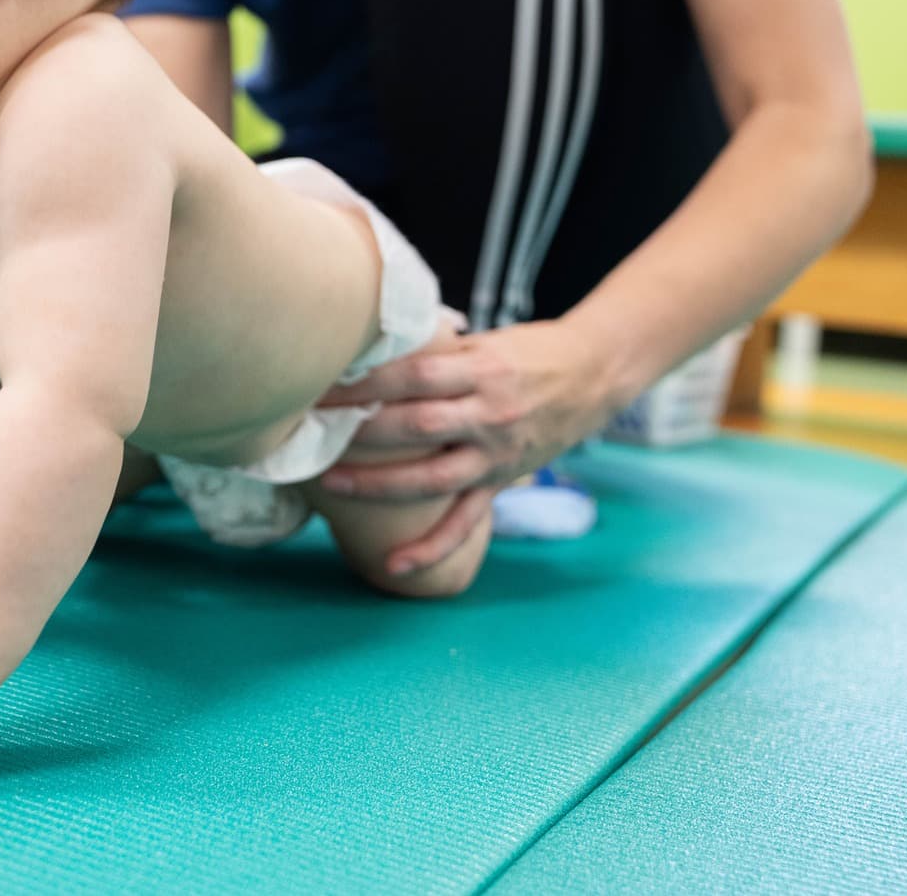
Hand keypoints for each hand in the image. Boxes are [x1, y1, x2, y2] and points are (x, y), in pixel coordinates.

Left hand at [316, 316, 621, 569]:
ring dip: (379, 484)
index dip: (365, 381)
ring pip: (432, 477)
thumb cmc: (529, 350)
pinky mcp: (502, 481)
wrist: (597, 373)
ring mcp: (496, 453)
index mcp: (481, 369)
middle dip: (359, 428)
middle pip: (415, 425)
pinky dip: (431, 547)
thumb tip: (373, 348)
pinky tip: (393, 566)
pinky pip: (464, 521)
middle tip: (309, 429)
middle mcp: (489, 413)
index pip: (412, 375)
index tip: (321, 383)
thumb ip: (436, 350)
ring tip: (333, 486)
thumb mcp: (485, 340)